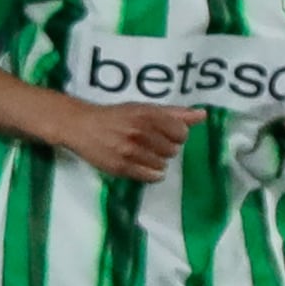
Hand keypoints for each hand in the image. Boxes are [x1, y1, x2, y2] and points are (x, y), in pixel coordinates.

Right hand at [59, 101, 204, 182]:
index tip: (166, 134)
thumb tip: (202, 115)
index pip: (182, 133)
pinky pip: (150, 176)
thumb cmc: (117, 116)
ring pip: (162, 164)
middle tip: (152, 143)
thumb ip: (175, 113)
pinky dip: (151, 173)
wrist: (81, 126)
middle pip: (173, 150)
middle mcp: (140, 132)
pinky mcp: (120, 167)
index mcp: (148, 115)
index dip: (177, 135)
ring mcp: (129, 151)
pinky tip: (143, 165)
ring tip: (143, 153)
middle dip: (166, 148)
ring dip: (157, 161)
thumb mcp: (144, 109)